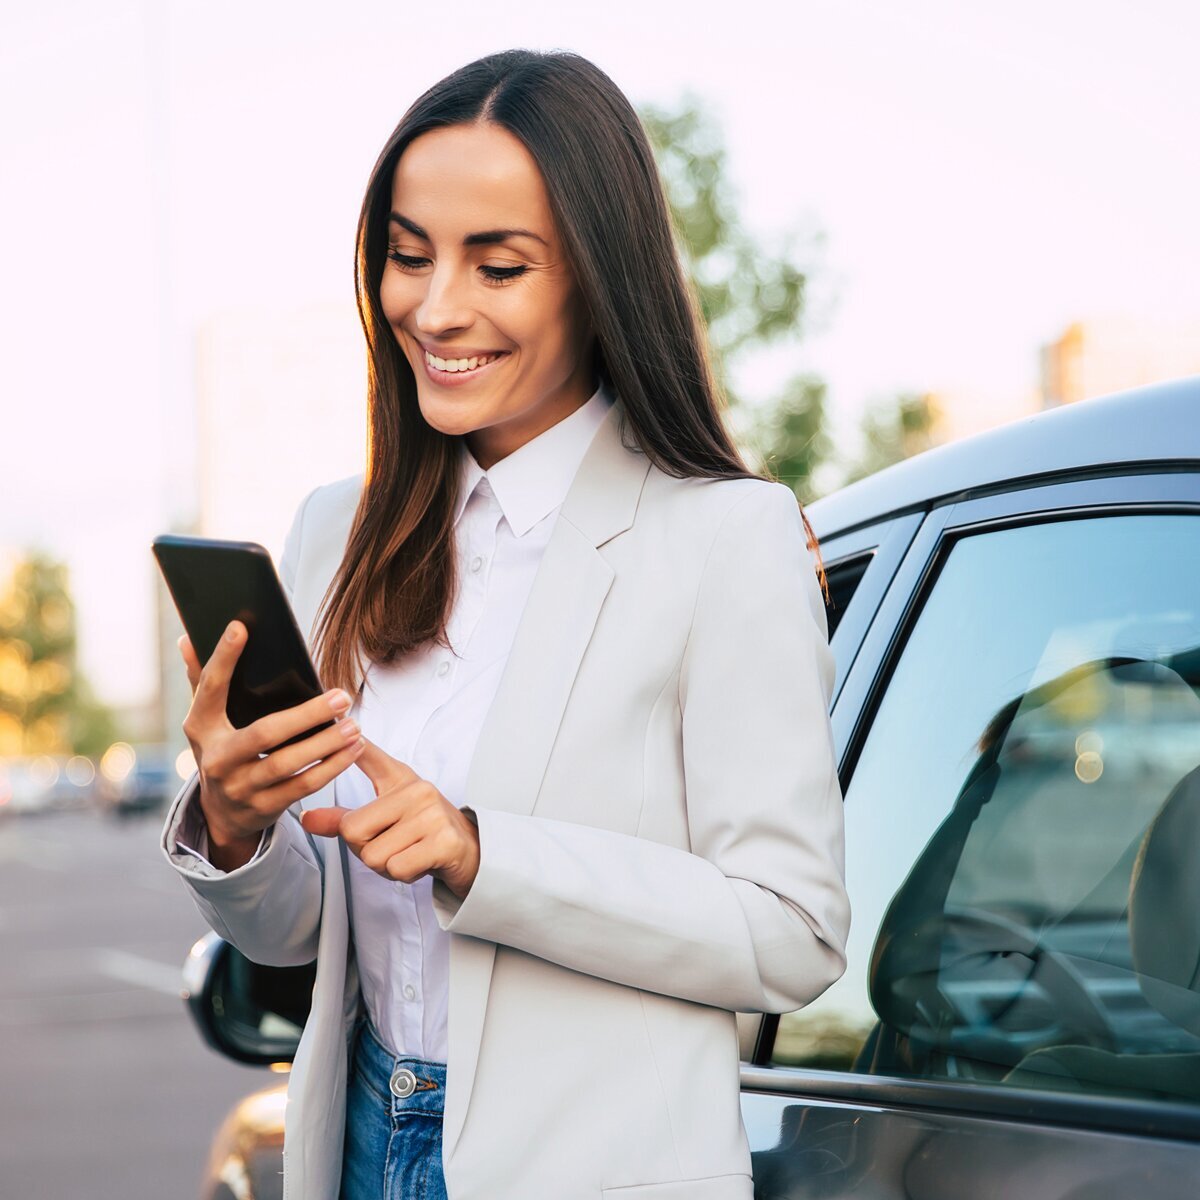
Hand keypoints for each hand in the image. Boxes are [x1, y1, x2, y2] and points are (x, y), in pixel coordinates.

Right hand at [179, 620, 366, 868]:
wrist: (222, 813)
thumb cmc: (223, 749)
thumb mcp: (207, 720)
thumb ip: (202, 680)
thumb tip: (187, 638)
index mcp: (201, 727)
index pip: (210, 688)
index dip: (223, 658)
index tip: (241, 627)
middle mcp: (216, 758)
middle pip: (264, 733)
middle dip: (307, 715)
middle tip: (342, 697)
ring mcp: (239, 786)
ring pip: (288, 764)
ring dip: (326, 744)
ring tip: (354, 725)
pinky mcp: (263, 807)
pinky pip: (302, 787)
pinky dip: (331, 768)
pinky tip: (353, 750)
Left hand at [300, 739, 480, 898]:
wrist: (469, 850)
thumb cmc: (421, 831)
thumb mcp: (384, 818)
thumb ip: (344, 818)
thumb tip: (306, 818)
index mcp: (400, 779)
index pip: (371, 757)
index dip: (354, 744)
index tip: (340, 721)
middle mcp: (417, 790)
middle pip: (354, 830)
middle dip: (365, 849)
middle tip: (392, 844)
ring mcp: (432, 815)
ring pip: (374, 855)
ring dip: (386, 866)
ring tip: (408, 852)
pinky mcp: (444, 842)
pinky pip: (397, 868)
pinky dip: (403, 875)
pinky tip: (420, 862)